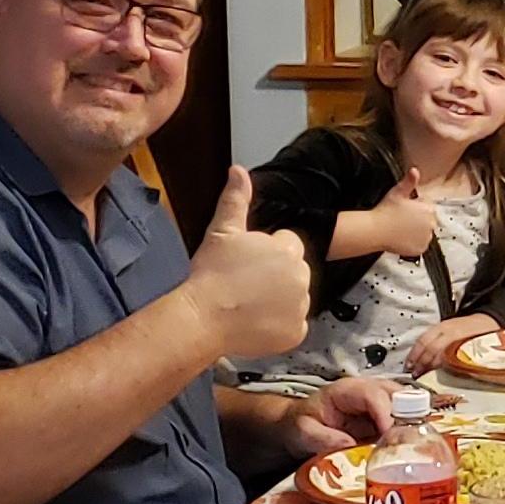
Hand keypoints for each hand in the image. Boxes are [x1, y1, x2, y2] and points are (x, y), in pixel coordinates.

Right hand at [184, 167, 312, 354]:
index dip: (267, 254)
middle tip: (246, 286)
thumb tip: (238, 170)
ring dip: (279, 301)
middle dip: (276, 277)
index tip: (247, 264)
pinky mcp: (296, 333)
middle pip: (295, 272)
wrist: (203, 317)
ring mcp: (301, 307)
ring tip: (249, 305)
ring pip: (295, 299)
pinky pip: (294, 326)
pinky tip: (256, 323)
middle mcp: (301, 276)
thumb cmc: (211, 273)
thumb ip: (235, 200)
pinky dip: (279, 327)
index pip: (288, 245)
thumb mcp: (222, 231)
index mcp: (288, 249)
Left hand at [290, 371, 403, 455]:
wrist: (298, 425)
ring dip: (413, 423)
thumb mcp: (303, 432)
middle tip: (411, 441)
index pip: (373, 395)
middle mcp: (367, 391)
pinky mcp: (384, 417)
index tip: (390, 436)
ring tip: (413, 446)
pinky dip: (410, 431)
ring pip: (406, 404)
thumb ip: (322, 438)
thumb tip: (349, 446)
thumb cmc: (300, 425)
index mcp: (346, 390)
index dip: (385, 413)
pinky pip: (404, 419)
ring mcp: (379, 403)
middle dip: (408, 415)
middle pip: (397, 394)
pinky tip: (411, 447)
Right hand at [357, 171, 444, 260]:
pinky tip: (403, 238)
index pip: (427, 206)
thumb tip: (415, 170)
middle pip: (427, 220)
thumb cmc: (385, 211)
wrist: (375, 231)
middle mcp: (431, 224)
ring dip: (417, 231)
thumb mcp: (397, 192)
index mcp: (428, 209)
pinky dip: (414, 243)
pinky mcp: (420, 249)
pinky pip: (420, 245)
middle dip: (418, 219)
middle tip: (402, 220)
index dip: (416, 206)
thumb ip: (409, 181)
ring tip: (401, 229)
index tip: (405, 209)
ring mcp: (426, 238)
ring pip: (424, 233)